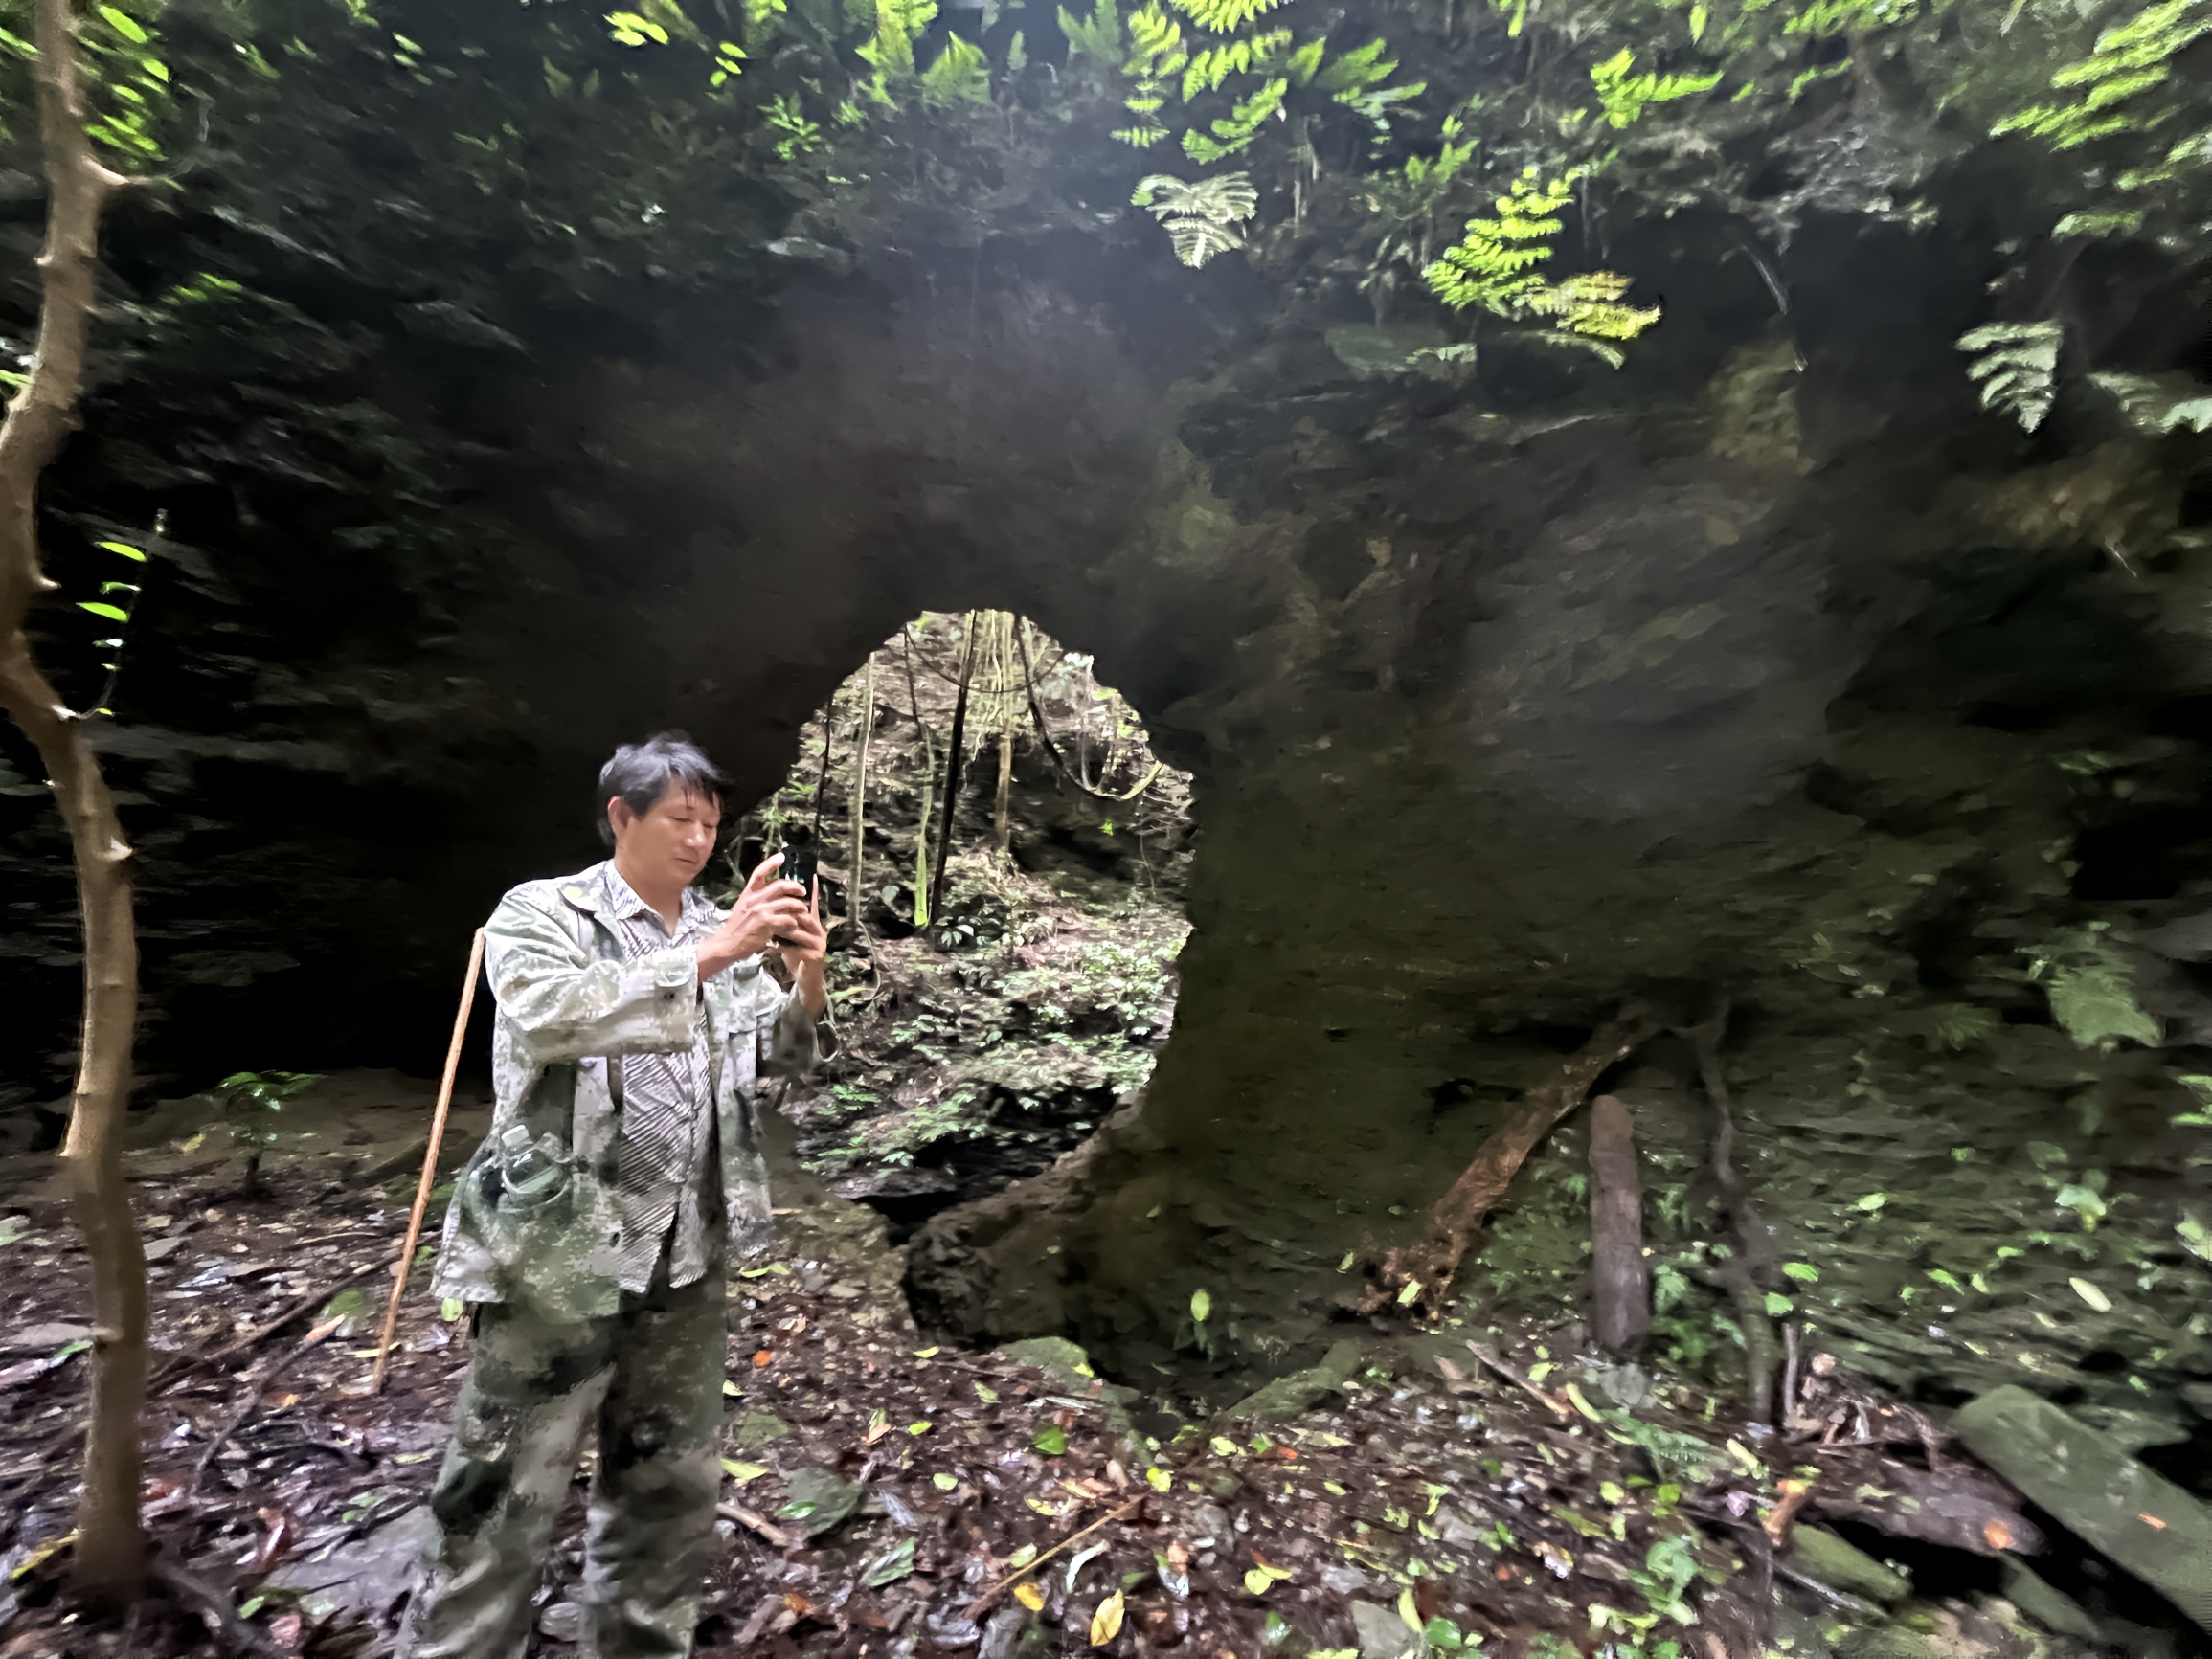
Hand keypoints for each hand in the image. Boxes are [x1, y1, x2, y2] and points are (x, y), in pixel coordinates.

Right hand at [696, 854, 810, 981]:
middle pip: (780, 885)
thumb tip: (773, 893)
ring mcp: (760, 910)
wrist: (727, 944)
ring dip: (799, 906)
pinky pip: (786, 918)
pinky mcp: (765, 922)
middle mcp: (754, 898)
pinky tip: (794, 924)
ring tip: (803, 910)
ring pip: (787, 902)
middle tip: (803, 891)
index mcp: (748, 893)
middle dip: (795, 886)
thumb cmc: (736, 928)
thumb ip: (756, 899)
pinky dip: (793, 921)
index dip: (771, 863)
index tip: (782, 857)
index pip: (759, 873)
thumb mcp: (743, 907)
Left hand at [775, 876, 829, 1018]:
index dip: (812, 891)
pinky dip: (783, 946)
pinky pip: (797, 948)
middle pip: (804, 915)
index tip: (811, 876)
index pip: (812, 904)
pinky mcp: (815, 956)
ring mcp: (819, 943)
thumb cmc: (796, 956)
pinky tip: (771, 947)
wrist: (805, 980)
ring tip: (769, 928)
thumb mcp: (791, 937)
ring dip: (783, 929)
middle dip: (787, 911)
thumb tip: (776, 906)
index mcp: (814, 924)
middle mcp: (820, 931)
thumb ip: (787, 922)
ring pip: (799, 930)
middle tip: (770, 908)